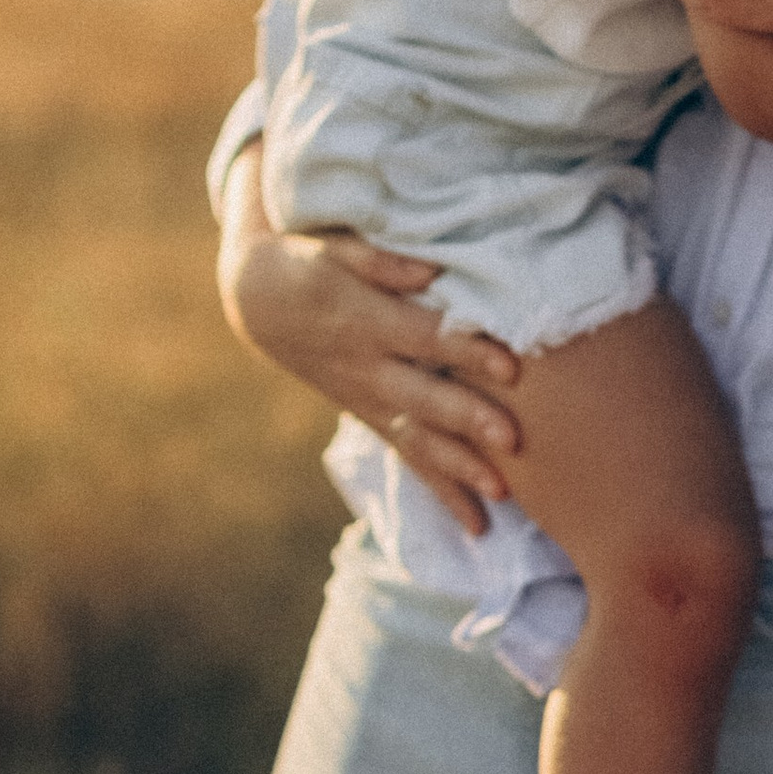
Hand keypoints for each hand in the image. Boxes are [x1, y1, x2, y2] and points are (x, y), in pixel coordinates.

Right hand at [216, 149, 520, 536]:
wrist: (260, 302)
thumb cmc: (310, 262)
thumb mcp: (333, 248)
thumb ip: (380, 261)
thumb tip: (430, 270)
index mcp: (367, 322)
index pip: (426, 339)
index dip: (466, 351)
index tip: (510, 365)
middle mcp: (369, 369)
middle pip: (424, 399)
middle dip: (467, 421)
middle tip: (512, 441)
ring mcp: (369, 400)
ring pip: (417, 441)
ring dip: (458, 470)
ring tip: (501, 495)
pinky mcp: (371, 419)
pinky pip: (409, 460)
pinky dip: (443, 492)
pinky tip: (479, 525)